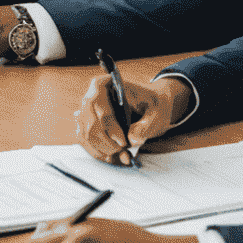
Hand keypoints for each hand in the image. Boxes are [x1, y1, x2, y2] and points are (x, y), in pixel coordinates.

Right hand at [75, 73, 190, 165]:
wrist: (150, 108)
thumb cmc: (152, 106)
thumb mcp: (156, 113)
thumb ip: (146, 126)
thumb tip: (131, 139)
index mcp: (105, 84)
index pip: (97, 104)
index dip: (108, 124)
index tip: (123, 141)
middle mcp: (91, 96)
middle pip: (88, 122)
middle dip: (105, 142)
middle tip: (123, 152)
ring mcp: (87, 112)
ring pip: (85, 134)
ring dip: (102, 150)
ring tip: (122, 157)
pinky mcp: (88, 125)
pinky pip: (86, 141)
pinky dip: (99, 152)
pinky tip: (113, 158)